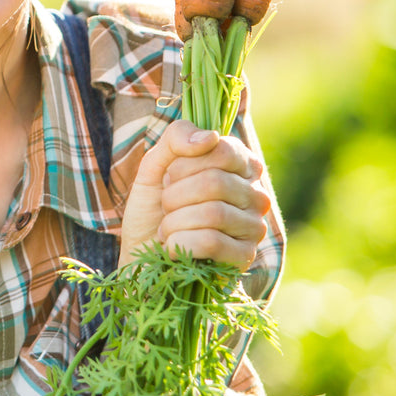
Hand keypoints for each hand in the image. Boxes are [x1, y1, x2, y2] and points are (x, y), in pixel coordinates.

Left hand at [118, 119, 271, 268]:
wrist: (140, 254)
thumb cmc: (153, 208)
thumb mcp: (155, 165)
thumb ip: (177, 138)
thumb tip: (210, 138)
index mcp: (240, 166)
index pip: (223, 150)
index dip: (183, 165)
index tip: (170, 178)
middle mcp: (256, 194)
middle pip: (215, 182)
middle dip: (174, 196)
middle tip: (166, 208)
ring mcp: (254, 227)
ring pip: (213, 214)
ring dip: (174, 222)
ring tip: (168, 229)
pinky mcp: (244, 257)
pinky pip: (212, 242)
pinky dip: (179, 243)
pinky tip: (173, 248)